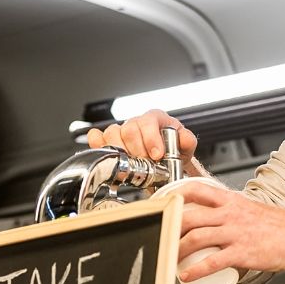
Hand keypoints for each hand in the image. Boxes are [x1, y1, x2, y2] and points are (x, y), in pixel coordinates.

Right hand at [86, 108, 200, 172]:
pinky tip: (104, 153)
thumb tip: (184, 139)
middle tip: (145, 165)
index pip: (148, 122)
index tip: (156, 155)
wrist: (165, 160)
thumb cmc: (174, 149)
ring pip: (112, 133)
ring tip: (130, 165)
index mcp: (155, 118)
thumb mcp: (185, 145)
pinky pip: (97, 137)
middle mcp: (137, 122)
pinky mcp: (109, 141)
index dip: (151, 139)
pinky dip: (98, 144)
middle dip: (137, 151)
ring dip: (120, 152)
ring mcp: (121, 131)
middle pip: (128, 129)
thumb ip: (187, 140)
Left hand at [167, 178, 284, 280]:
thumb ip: (231, 212)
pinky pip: (212, 262)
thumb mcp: (250, 210)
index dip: (174, 195)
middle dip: (169, 226)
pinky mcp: (242, 253)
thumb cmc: (278, 227)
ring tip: (170, 258)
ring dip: (177, 250)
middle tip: (159, 235)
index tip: (161, 203)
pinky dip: (195, 270)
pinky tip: (186, 276)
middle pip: (189, 216)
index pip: (196, 190)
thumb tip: (212, 219)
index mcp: (232, 201)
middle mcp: (231, 214)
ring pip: (196, 238)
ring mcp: (236, 233)